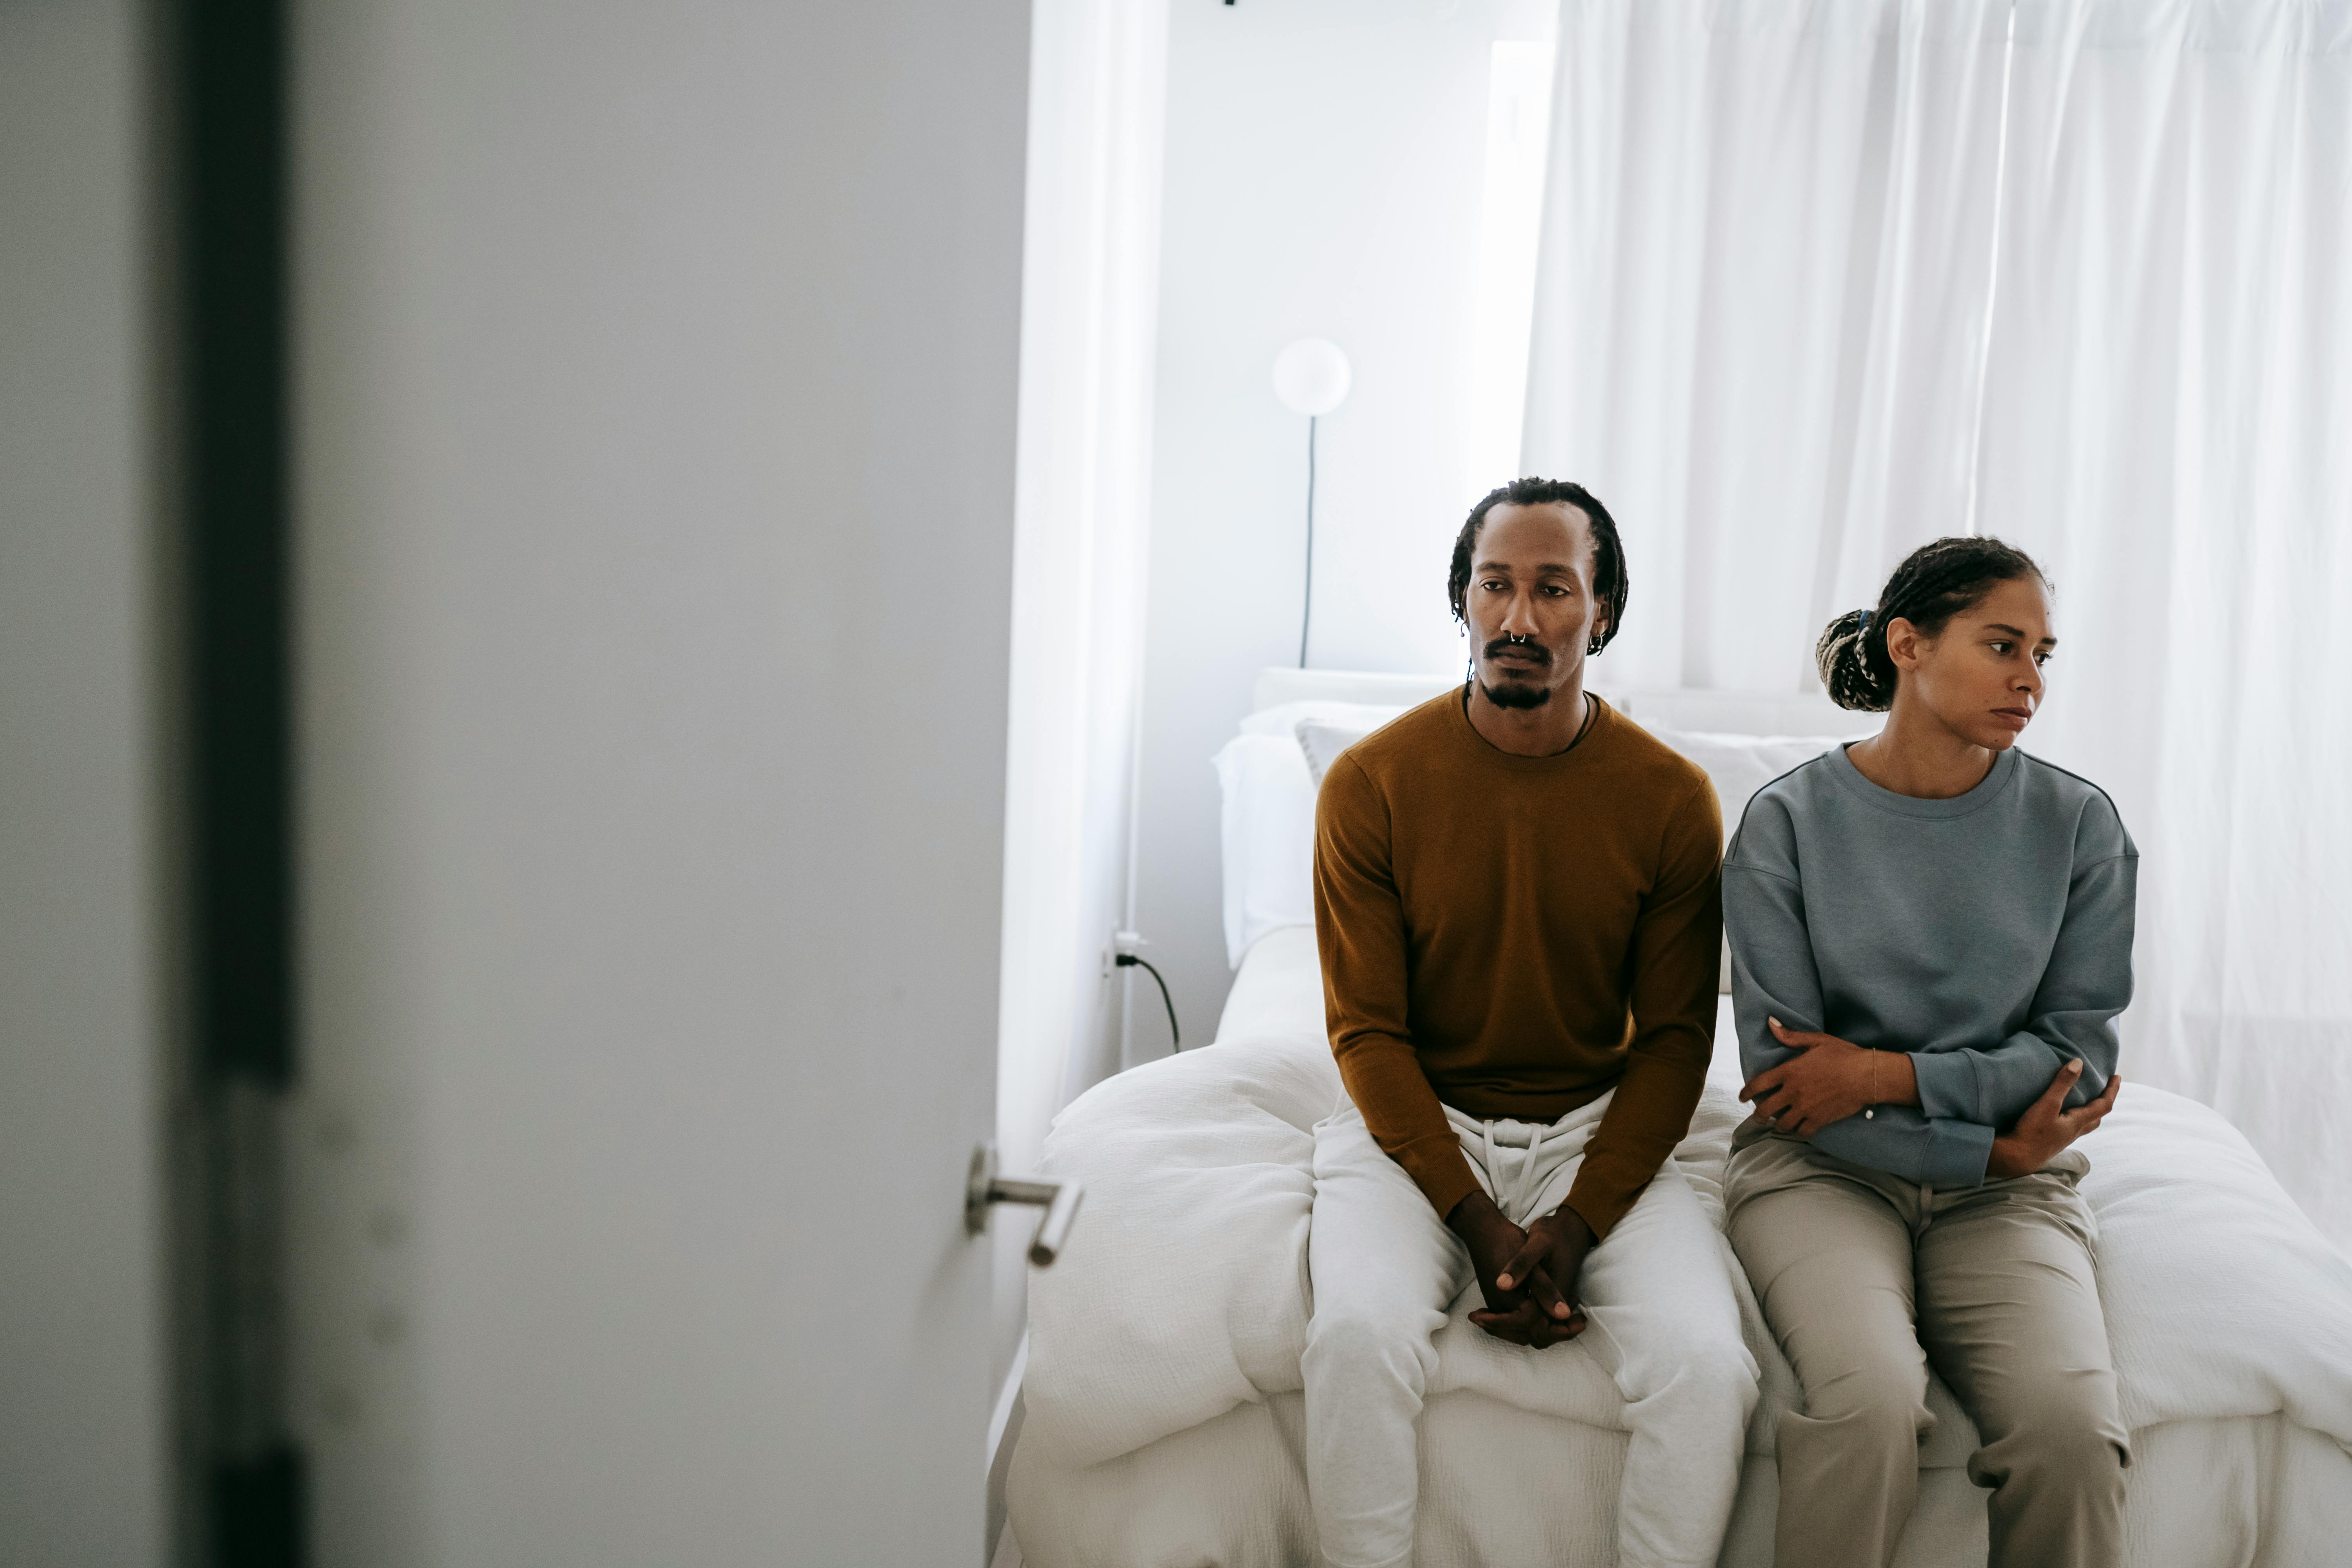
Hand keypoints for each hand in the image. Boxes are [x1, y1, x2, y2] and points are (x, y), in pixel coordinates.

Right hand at [1449, 1191, 1587, 1346]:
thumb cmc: (1507, 1243)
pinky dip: (1532, 1323)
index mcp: (1511, 1304)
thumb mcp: (1533, 1265)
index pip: (1541, 1330)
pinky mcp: (1495, 1301)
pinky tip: (1546, 1311)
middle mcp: (1501, 1310)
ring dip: (1544, 1329)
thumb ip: (1546, 1291)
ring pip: (1522, 1332)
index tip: (1581, 1320)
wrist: (1482, 1230)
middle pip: (1531, 1336)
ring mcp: (1496, 1306)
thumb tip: (1564, 1315)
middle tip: (1577, 1320)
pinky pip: (1514, 1324)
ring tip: (1564, 1316)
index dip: (1564, 1328)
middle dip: (1555, 1332)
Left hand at [1740, 1018, 1911, 1135]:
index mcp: (1789, 1071)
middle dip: (1758, 1115)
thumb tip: (1770, 1022)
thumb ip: (1790, 1036)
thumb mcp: (1816, 1040)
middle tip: (1758, 1117)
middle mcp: (1793, 1092)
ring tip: (1777, 1123)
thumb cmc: (1843, 1055)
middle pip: (1765, 1110)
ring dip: (1777, 1125)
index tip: (1742, 1098)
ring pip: (1781, 1124)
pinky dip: (1797, 1132)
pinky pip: (1801, 1132)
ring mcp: (1805, 1108)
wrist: (1867, 1075)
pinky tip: (1797, 1129)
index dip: (1746, 1093)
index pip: (1758, 1085)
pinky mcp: (1819, 1120)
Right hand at [1987, 1060, 2120, 1178]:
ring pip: (2085, 1124)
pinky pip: (2072, 1127)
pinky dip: (2075, 1117)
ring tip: (2086, 1100)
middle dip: (2104, 1102)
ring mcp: (2063, 1138)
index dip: (2112, 1090)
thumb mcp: (2047, 1104)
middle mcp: (2074, 1131)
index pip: (2103, 1105)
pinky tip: (2063, 1114)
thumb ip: (2062, 1084)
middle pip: (2097, 1117)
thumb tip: (2078, 1063)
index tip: (2117, 1076)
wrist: (2017, 1158)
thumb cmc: (2032, 1132)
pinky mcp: (2052, 1140)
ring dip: (2090, 1111)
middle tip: (2105, 1089)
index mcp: (2077, 1122)